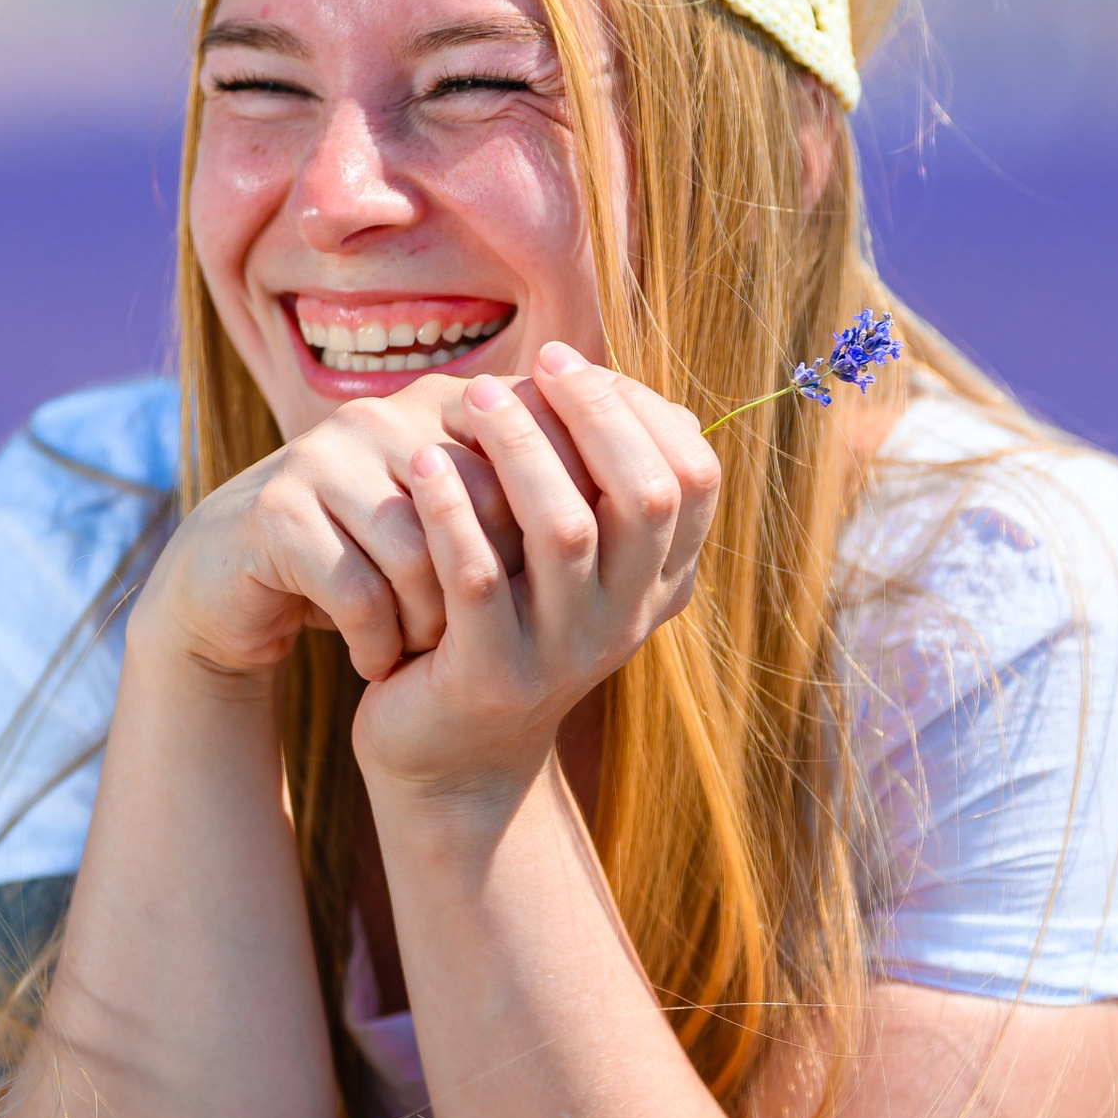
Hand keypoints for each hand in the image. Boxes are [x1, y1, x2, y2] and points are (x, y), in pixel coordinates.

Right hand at [140, 375, 523, 686]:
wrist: (236, 586)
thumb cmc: (365, 559)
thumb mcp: (448, 527)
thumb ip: (525, 505)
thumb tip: (646, 518)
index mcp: (442, 405)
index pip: (533, 454)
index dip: (542, 538)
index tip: (542, 602)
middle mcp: (386, 415)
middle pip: (482, 503)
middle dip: (488, 586)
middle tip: (481, 637)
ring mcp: (326, 457)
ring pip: (419, 550)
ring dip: (429, 620)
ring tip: (425, 653)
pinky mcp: (276, 512)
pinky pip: (356, 587)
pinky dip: (375, 640)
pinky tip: (376, 664)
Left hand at [352, 347, 719, 811]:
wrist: (448, 754)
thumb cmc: (500, 621)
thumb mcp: (559, 558)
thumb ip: (584, 482)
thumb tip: (595, 375)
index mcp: (656, 583)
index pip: (694, 479)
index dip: (637, 409)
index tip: (566, 363)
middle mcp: (626, 620)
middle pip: (643, 495)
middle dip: (588, 413)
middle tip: (530, 364)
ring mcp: (564, 655)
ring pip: (564, 530)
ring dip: (518, 449)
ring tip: (471, 399)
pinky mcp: (490, 677)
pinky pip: (477, 578)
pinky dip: (451, 509)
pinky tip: (423, 462)